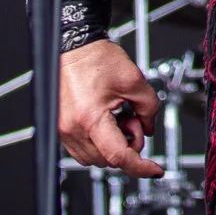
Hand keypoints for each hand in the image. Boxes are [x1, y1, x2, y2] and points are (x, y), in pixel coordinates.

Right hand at [60, 38, 163, 173]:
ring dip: (112, 145)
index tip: (154, 169)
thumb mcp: (135, 80)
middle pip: (107, 160)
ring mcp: (63, 130)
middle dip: (127, 145)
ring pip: (94, 158)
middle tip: (132, 119)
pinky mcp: (61, 128)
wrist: (74, 45)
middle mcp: (72, 129)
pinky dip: (99, 142)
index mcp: (91, 118)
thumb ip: (149, 108)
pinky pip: (82, 149)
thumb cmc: (97, 58)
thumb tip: (148, 129)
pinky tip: (106, 119)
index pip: (119, 156)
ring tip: (117, 116)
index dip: (141, 167)